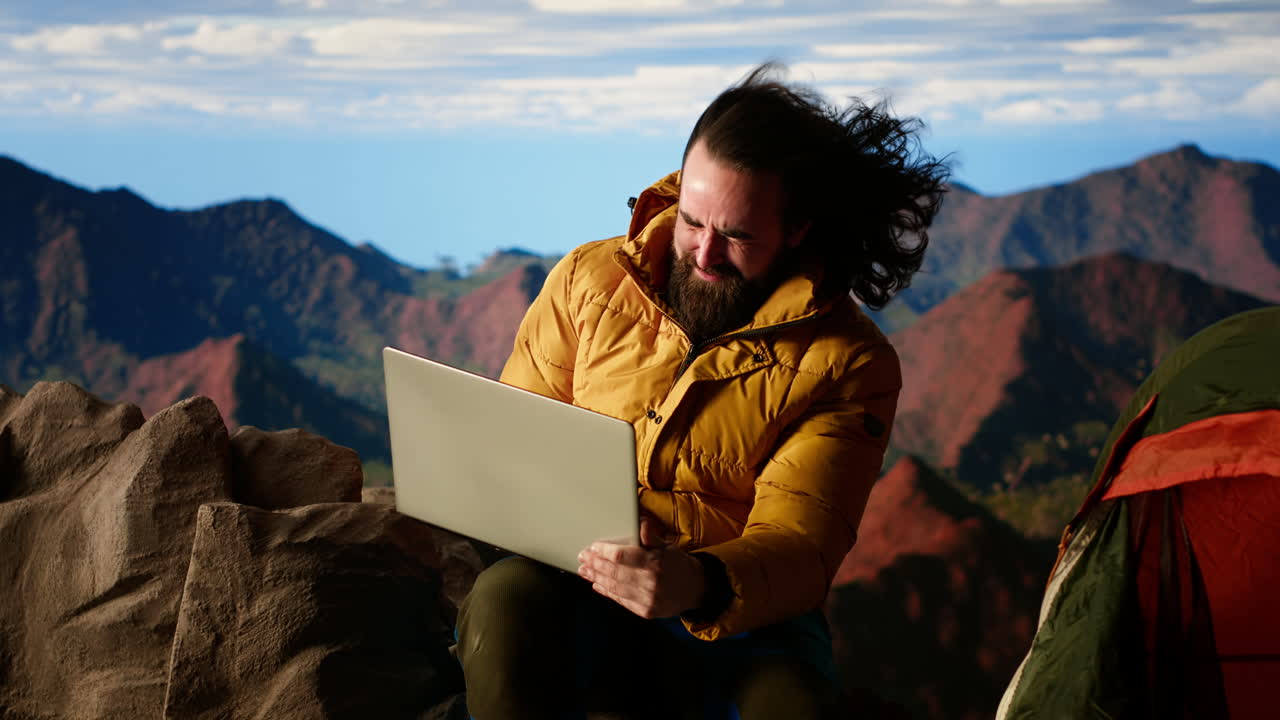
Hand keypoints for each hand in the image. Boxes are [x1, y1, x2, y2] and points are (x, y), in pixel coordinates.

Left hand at [576, 515, 705, 618]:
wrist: (696, 590)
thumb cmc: (679, 564)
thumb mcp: (668, 546)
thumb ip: (651, 536)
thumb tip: (641, 523)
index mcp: (655, 563)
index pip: (621, 556)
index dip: (603, 552)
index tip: (593, 547)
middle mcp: (650, 582)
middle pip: (614, 572)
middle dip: (595, 564)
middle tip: (583, 558)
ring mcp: (647, 599)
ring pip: (614, 587)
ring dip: (596, 578)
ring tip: (585, 571)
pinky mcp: (646, 611)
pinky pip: (621, 600)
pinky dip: (607, 592)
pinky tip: (597, 585)